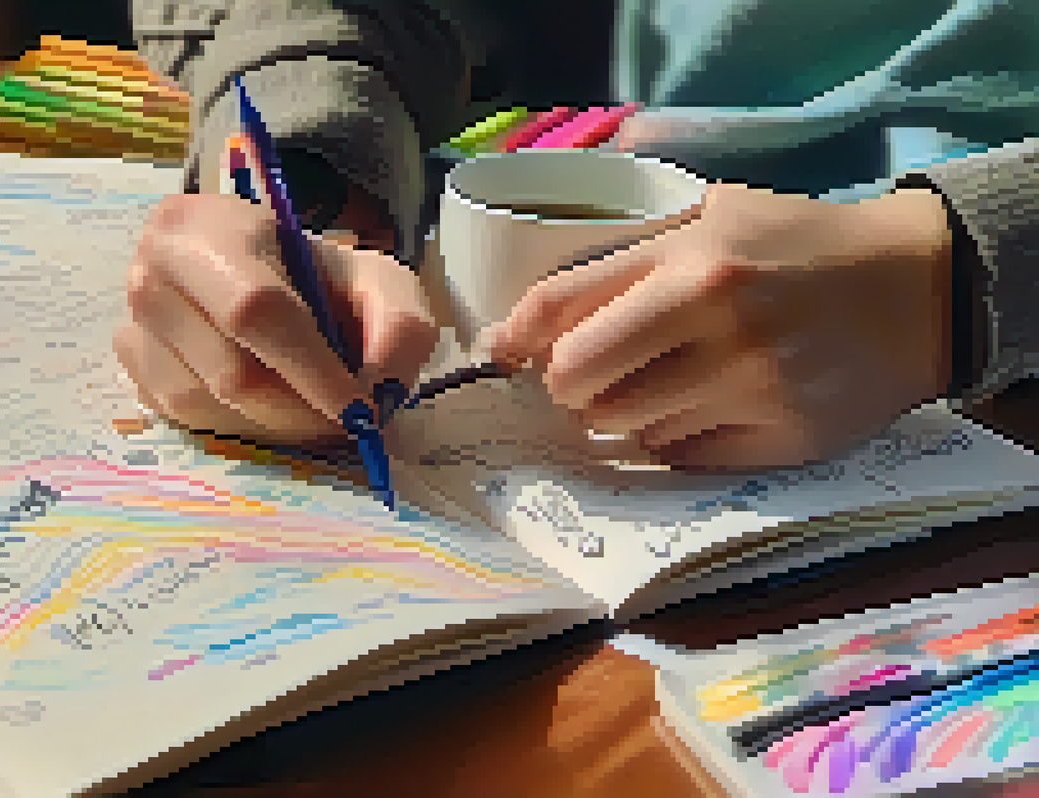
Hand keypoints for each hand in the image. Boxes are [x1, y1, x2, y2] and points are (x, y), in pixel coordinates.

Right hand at [114, 193, 438, 445]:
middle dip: (299, 408)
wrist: (255, 275)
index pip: (256, 309)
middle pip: (231, 371)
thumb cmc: (313, 277)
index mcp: (206, 228)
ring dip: (270, 422)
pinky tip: (261, 401)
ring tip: (303, 403)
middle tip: (341, 419)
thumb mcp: (375, 280)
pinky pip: (185, 420)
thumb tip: (383, 391)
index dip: (311, 368)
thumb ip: (399, 324)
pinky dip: (237, 425)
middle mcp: (151, 273)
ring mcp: (132, 325)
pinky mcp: (131, 372)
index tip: (359, 409)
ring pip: (207, 404)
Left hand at [477, 182, 954, 469]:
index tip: (502, 351)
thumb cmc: (798, 246)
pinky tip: (711, 404)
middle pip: (576, 382)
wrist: (918, 289)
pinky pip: (681, 456)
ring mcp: (750, 388)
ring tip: (663, 382)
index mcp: (691, 259)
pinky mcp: (779, 439)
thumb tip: (523, 325)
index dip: (515, 336)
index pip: (558, 308)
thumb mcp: (714, 215)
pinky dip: (678, 436)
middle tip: (587, 375)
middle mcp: (717, 322)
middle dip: (567, 384)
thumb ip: (627, 254)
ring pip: (624, 427)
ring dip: (624, 413)